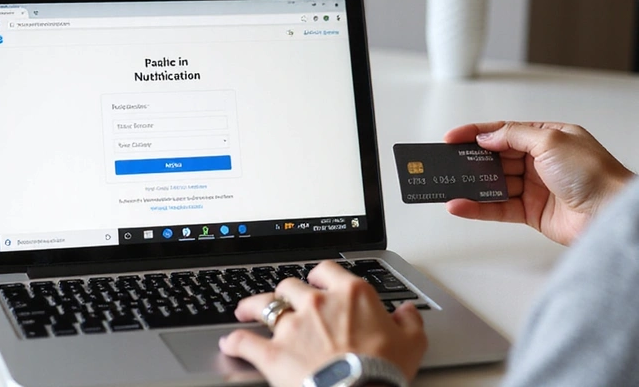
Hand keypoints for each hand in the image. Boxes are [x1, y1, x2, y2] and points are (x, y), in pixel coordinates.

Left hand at [219, 261, 426, 386]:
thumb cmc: (384, 371)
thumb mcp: (411, 344)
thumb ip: (410, 322)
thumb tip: (408, 311)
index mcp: (350, 294)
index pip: (327, 269)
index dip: (318, 273)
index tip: (315, 279)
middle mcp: (316, 303)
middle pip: (290, 285)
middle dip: (284, 291)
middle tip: (281, 298)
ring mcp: (291, 326)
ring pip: (263, 305)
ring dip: (251, 307)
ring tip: (245, 311)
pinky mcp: (272, 353)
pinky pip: (246, 341)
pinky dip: (236, 342)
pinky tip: (230, 343)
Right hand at [444, 121, 634, 244]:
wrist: (610, 214)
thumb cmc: (595, 174)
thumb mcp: (550, 141)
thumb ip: (513, 136)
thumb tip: (487, 137)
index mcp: (547, 138)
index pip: (503, 132)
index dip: (476, 134)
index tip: (452, 138)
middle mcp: (540, 162)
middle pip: (495, 158)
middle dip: (470, 160)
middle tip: (447, 161)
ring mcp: (534, 187)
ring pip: (493, 184)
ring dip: (470, 185)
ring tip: (449, 184)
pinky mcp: (531, 212)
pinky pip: (497, 208)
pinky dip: (477, 207)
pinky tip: (461, 204)